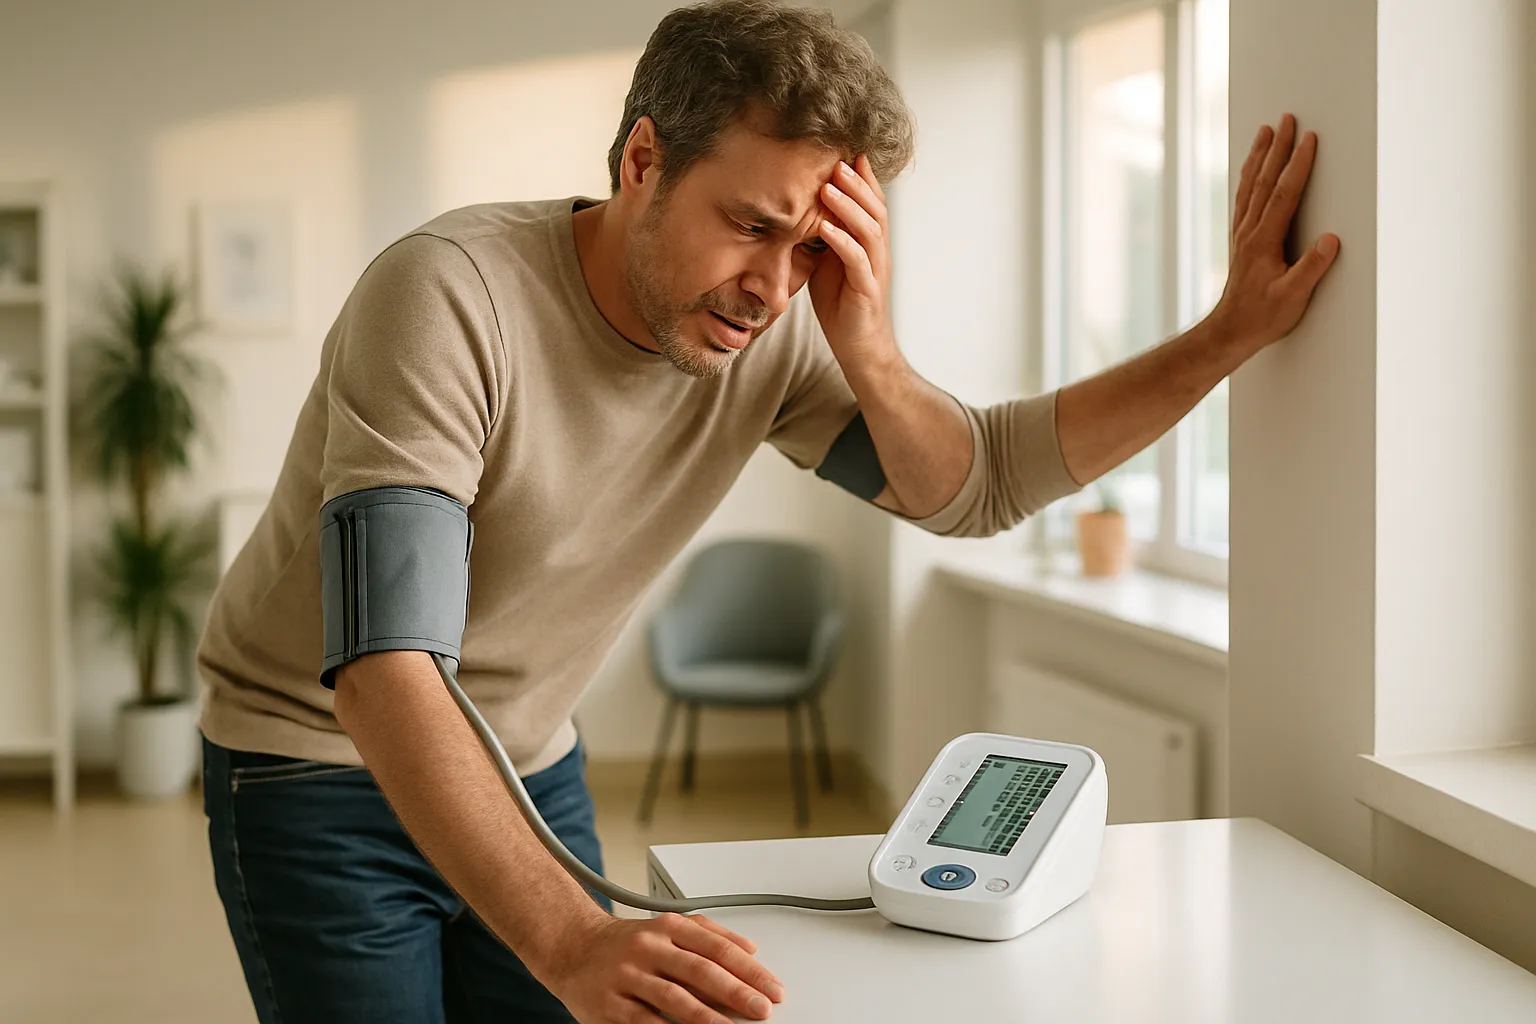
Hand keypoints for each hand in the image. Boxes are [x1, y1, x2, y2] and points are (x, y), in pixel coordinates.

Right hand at [542, 912, 784, 1022]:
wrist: (572, 948)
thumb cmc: (626, 943)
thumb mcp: (667, 926)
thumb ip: (709, 934)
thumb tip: (751, 948)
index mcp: (668, 927)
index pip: (717, 948)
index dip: (750, 970)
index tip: (772, 988)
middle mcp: (648, 947)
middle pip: (700, 970)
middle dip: (736, 993)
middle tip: (762, 1009)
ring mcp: (627, 976)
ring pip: (674, 998)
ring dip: (708, 1017)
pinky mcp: (609, 1005)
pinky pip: (644, 1023)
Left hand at [809, 154, 900, 374]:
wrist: (858, 348)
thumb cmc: (842, 306)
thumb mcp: (828, 264)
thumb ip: (822, 238)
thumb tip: (800, 211)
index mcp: (869, 244)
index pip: (870, 204)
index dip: (861, 179)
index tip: (845, 151)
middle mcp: (877, 253)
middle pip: (874, 209)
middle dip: (857, 183)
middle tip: (836, 159)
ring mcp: (875, 271)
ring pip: (869, 231)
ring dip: (849, 206)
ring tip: (830, 185)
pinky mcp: (867, 291)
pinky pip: (857, 262)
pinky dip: (842, 242)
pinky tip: (825, 227)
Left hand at [1208, 113, 1340, 354]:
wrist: (1230, 331)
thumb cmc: (1262, 317)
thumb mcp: (1292, 298)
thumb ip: (1311, 268)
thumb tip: (1331, 239)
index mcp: (1263, 241)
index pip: (1284, 194)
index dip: (1297, 165)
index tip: (1309, 139)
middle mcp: (1249, 232)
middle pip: (1265, 181)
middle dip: (1277, 148)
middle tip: (1286, 118)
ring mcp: (1242, 234)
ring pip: (1250, 186)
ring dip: (1259, 156)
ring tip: (1265, 131)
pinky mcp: (1241, 241)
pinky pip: (1244, 199)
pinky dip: (1249, 178)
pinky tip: (1253, 169)